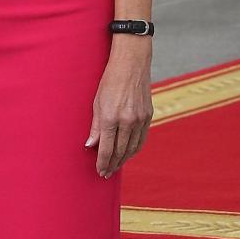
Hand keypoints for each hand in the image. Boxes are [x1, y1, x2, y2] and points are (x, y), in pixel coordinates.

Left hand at [85, 39, 152, 178]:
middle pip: (120, 151)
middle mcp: (127, 121)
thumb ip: (95, 127)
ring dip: (124, 160)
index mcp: (111, 118)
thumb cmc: (109, 82)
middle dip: (113, 164)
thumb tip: (91, 146)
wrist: (131, 65)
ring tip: (116, 166)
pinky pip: (142, 139)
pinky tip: (128, 154)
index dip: (102, 162)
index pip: (107, 148)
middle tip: (106, 173)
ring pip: (133, 148)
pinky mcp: (148, 115)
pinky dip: (135, 149)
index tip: (99, 171)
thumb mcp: (96, 102)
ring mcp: (140, 119)